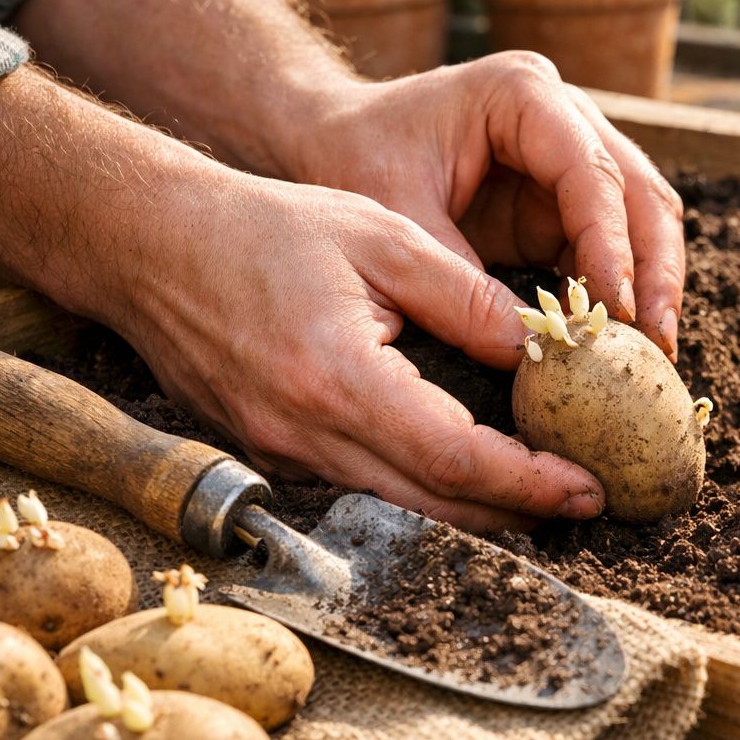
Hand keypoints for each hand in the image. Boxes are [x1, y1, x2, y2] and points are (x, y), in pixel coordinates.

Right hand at [106, 170, 608, 531]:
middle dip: (517, 512)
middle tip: (587, 503)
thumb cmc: (266, 227)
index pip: (455, 460)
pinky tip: (467, 473)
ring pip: (399, 504)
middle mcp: (306, 434)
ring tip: (543, 494)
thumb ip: (465, 297)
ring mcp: (281, 451)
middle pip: (433, 504)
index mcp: (339, 379)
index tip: (588, 487)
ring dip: (476, 508)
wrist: (151, 242)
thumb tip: (537, 349)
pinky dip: (425, 488)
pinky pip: (363, 485)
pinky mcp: (271, 449)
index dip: (529, 484)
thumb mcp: (381, 237)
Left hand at [294, 53, 686, 359]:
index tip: (618, 308)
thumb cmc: (355, 158)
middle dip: (655, 270)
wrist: (331, 138)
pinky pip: (614, 246)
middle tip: (657, 341)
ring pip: (643, 218)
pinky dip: (621, 292)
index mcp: (522, 94)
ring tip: (652, 351)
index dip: (611, 243)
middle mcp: (564, 115)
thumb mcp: (395, 215)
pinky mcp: (564, 199)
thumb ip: (457, 274)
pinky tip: (621, 342)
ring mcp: (572, 154)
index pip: (591, 170)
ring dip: (651, 285)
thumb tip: (527, 344)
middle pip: (639, 191)